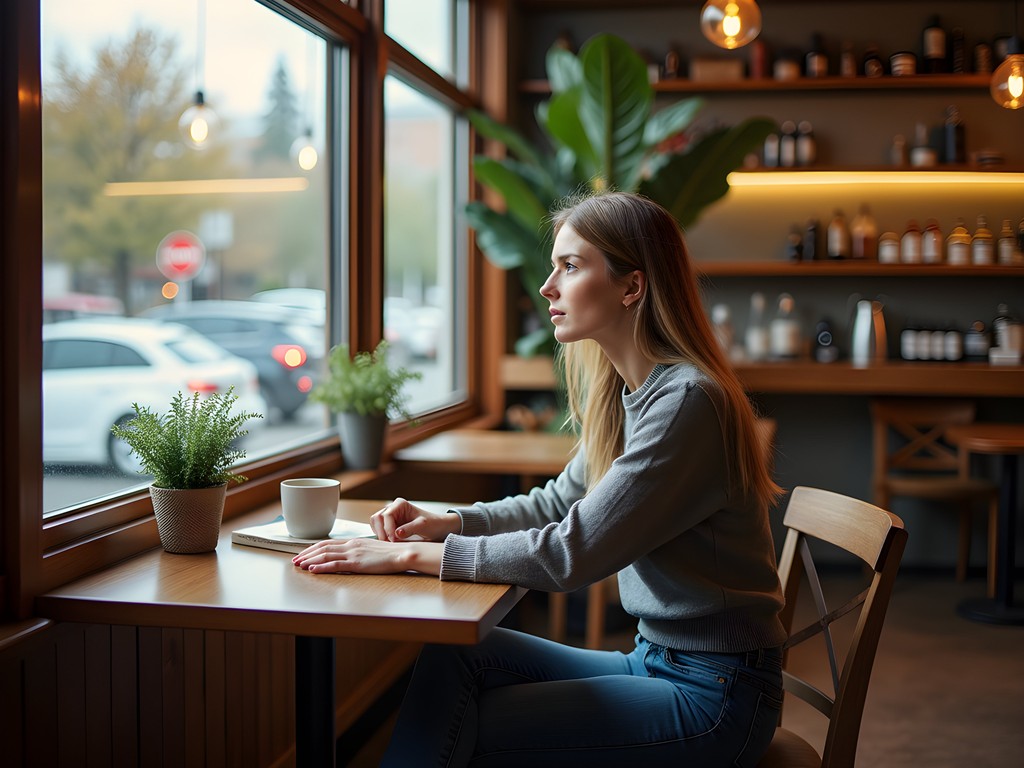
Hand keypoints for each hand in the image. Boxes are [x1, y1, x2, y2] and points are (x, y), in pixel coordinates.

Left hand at [292, 538, 441, 575]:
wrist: (403, 553)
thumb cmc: (391, 554)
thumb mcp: (372, 550)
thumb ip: (360, 553)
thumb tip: (352, 558)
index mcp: (354, 542)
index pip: (328, 543)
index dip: (314, 548)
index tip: (304, 553)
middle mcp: (351, 545)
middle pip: (323, 547)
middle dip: (307, 553)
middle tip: (294, 560)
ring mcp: (353, 553)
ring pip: (325, 555)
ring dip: (310, 560)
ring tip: (299, 565)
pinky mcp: (357, 563)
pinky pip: (335, 564)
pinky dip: (321, 566)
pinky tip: (312, 569)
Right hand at [370, 497, 460, 542]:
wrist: (438, 528)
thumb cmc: (433, 524)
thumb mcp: (423, 525)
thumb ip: (410, 528)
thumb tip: (397, 533)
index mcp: (400, 504)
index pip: (387, 515)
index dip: (388, 528)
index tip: (394, 540)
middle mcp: (393, 508)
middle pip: (377, 518)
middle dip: (382, 531)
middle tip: (390, 543)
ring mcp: (390, 516)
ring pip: (376, 523)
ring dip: (380, 533)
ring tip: (390, 543)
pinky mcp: (389, 524)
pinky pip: (378, 529)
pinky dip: (381, 535)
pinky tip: (390, 542)